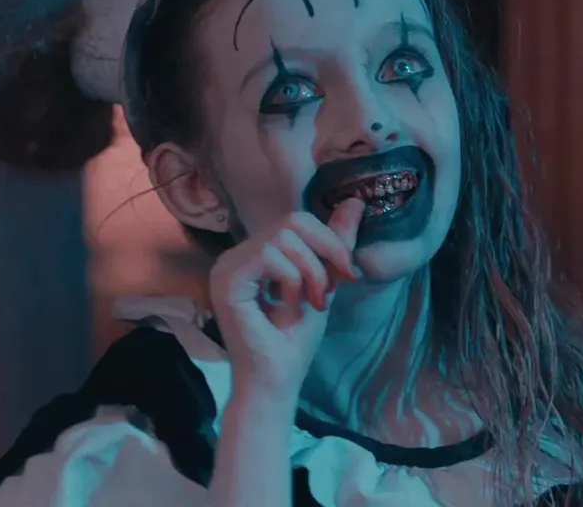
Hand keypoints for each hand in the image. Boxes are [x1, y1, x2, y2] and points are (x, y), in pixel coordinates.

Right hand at [208, 199, 363, 397]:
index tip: (348, 275)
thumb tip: (355, 201)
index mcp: (254, 255)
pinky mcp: (227, 281)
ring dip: (311, 271)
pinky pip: (269, 255)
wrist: (276, 382)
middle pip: (292, 221)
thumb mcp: (324, 282)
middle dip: (325, 252)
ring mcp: (227, 267)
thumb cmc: (293, 342)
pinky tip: (290, 305)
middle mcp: (236, 256)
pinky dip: (293, 279)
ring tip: (312, 302)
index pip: (296, 220)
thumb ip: (334, 244)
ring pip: (283, 237)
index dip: (330, 240)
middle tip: (332, 289)